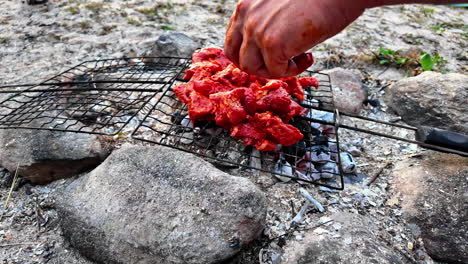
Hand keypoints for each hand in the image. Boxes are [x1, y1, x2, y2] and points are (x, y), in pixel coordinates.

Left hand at [224, 0, 367, 77]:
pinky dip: (293, 70)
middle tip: (280, 64)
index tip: (266, 58)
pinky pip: (276, 71)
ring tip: (296, 60)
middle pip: (237, 58)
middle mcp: (247, 17)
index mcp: (246, 6)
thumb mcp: (278, 9)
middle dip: (258, 66)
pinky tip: (308, 57)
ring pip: (251, 68)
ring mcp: (257, 31)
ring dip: (274, 70)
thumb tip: (265, 53)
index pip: (233, 41)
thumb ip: (264, 25)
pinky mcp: (273, 44)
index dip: (249, 55)